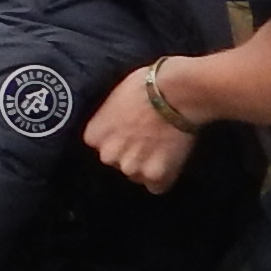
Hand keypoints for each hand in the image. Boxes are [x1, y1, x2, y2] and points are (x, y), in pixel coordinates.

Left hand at [86, 64, 197, 193]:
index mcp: (93, 136)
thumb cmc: (147, 84)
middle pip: (118, 164)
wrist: (176, 91)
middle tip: (150, 137)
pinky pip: (158, 186)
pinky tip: (171, 158)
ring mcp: (131, 167)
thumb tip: (116, 125)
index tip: (131, 130)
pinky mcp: (156, 176)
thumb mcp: (115, 97)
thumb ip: (109, 120)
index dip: (119, 139)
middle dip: (132, 155)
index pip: (101, 147)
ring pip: (138, 176)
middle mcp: (108, 155)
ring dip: (149, 166)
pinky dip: (165, 177)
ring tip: (164, 145)